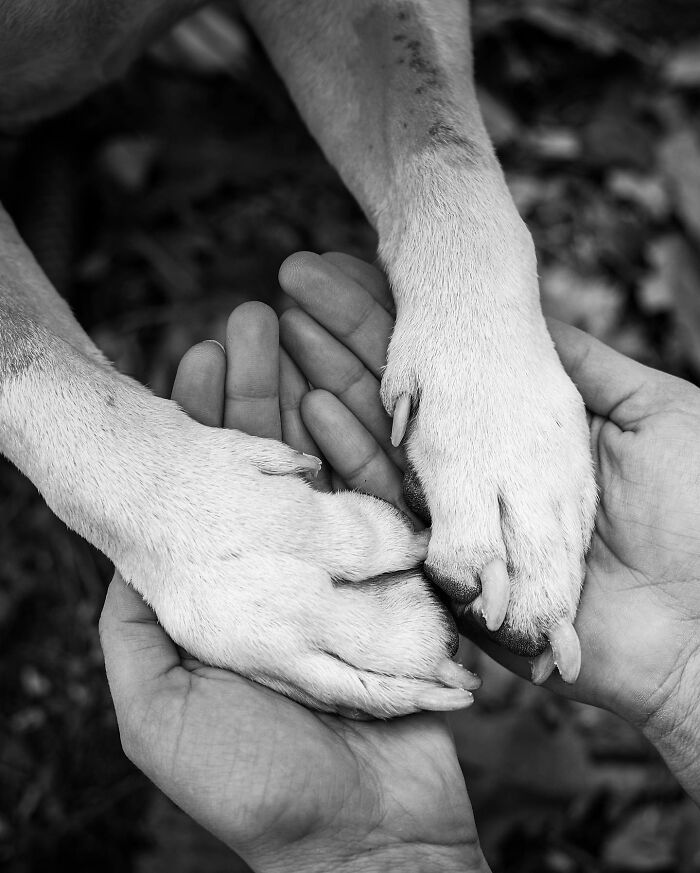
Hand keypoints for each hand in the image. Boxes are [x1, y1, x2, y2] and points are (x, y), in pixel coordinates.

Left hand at [100, 302, 487, 872]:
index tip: (193, 358)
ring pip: (320, 466)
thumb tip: (128, 561)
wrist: (362, 837)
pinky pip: (375, 500)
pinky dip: (353, 447)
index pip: (210, 488)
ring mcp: (342, 572)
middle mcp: (283, 571)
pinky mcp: (396, 581)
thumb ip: (138, 628)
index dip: (199, 424)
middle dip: (253, 389)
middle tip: (249, 318)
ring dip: (301, 396)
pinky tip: (333, 389)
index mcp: (228, 592)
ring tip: (288, 327)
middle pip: (265, 462)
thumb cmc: (256, 784)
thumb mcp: (161, 708)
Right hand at [278, 251, 699, 802]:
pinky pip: (386, 504)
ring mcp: (465, 519)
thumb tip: (540, 318)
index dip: (401, 320)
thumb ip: (588, 368)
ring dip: (333, 379)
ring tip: (287, 323)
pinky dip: (347, 451)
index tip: (357, 270)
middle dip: (348, 338)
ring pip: (381, 438)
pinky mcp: (452, 572)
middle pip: (403, 397)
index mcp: (523, 438)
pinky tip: (309, 399)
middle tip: (297, 283)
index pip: (447, 367)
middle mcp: (485, 474)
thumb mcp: (648, 412)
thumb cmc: (695, 508)